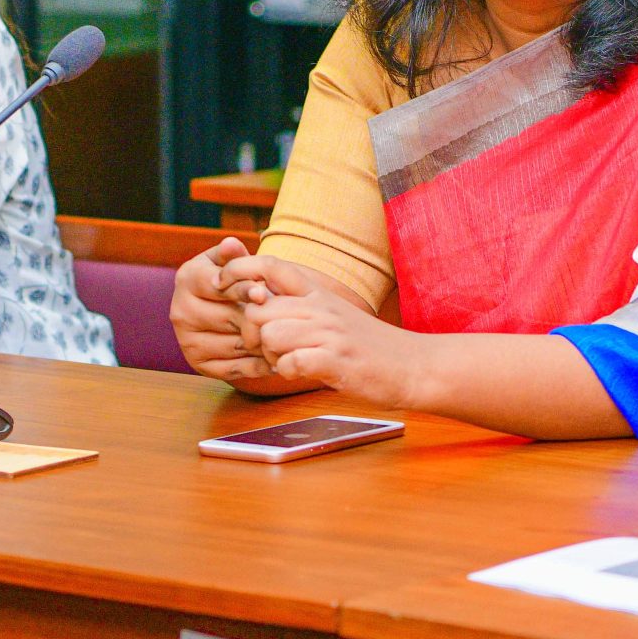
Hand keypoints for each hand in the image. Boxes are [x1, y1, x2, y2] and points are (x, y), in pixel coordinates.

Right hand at [170, 238, 272, 382]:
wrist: (212, 307)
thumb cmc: (226, 279)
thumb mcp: (226, 261)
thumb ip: (232, 254)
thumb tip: (232, 244)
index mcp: (186, 279)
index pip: (216, 286)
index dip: (241, 289)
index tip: (263, 293)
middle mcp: (180, 311)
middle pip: (227, 317)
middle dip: (257, 318)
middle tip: (282, 320)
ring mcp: (186, 340)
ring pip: (233, 344)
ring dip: (261, 343)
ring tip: (283, 339)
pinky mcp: (197, 363)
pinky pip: (231, 369)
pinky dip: (256, 366)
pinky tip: (275, 360)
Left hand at [220, 254, 422, 408]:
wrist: (414, 365)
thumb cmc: (368, 345)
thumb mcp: (332, 315)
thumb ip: (297, 307)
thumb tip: (254, 302)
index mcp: (317, 292)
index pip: (268, 265)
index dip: (238, 271)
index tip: (222, 285)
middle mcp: (320, 306)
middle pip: (258, 309)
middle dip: (252, 335)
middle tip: (269, 350)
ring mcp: (329, 332)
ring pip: (269, 335)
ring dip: (270, 356)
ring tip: (289, 362)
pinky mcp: (336, 360)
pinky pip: (291, 363)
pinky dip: (289, 373)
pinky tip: (303, 373)